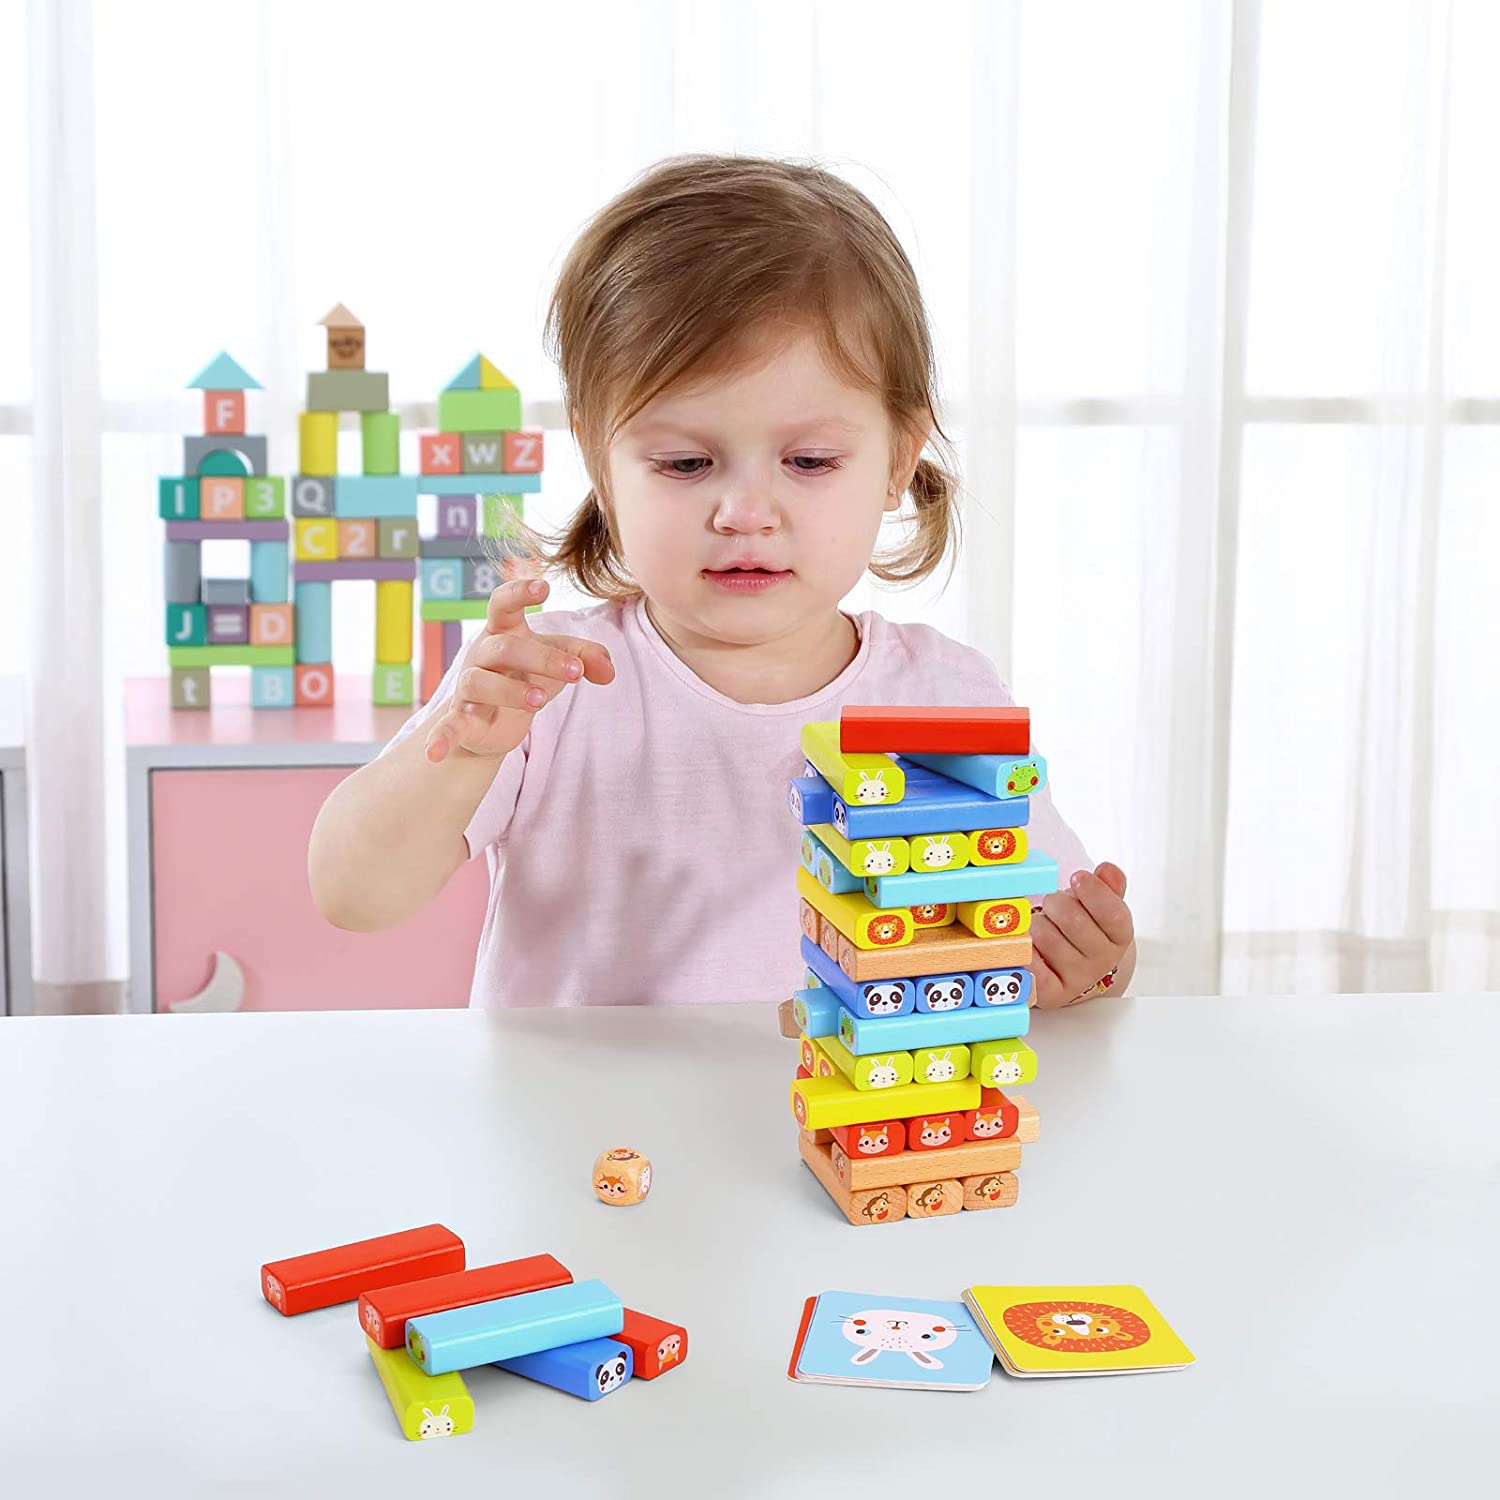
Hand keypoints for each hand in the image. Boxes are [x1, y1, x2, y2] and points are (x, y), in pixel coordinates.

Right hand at [423, 577, 614, 762]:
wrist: (495, 722)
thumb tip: (609, 672)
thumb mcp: (560, 660)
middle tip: (575, 672)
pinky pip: (447, 726)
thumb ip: (587, 657)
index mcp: (504, 632)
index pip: (503, 604)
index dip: (519, 592)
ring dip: (510, 690)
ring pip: (480, 682)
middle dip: (541, 658)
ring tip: (541, 700)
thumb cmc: (527, 676)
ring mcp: (469, 687)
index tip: (543, 586)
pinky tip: (434, 753)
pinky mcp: (461, 720)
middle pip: (504, 648)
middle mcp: (482, 654)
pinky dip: (440, 737)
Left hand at [1029, 862, 1133, 1008]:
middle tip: (1054, 905)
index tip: (1078, 877)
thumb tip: (1107, 871)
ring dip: (1037, 923)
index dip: (1093, 891)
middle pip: (1073, 920)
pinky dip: (1024, 949)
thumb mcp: (1100, 906)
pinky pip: (1031, 965)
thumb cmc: (1082, 930)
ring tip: (1043, 927)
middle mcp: (1101, 962)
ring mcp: (1076, 979)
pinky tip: (1029, 945)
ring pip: (1045, 935)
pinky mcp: (1050, 993)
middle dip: (1057, 903)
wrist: (1068, 969)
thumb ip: (1107, 886)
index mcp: (1119, 937)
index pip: (1113, 913)